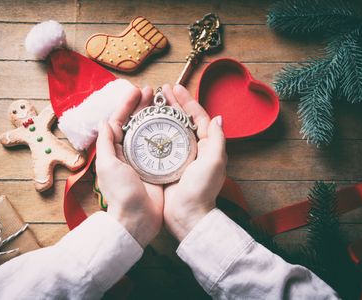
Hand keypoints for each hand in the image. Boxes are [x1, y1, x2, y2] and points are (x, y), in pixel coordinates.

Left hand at [96, 86, 163, 247]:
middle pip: (136, 123)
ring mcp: (145, 159)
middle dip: (142, 106)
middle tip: (152, 92)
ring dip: (155, 115)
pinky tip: (173, 122)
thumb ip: (106, 143)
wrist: (138, 219)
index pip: (120, 122)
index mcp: (115, 151)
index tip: (136, 92)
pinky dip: (166, 131)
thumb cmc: (121, 194)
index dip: (127, 105)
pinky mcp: (159, 166)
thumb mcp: (108, 165)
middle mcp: (129, 152)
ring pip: (150, 131)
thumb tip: (105, 120)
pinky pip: (163, 145)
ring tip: (162, 101)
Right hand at [161, 84, 226, 241]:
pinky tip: (143, 124)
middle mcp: (193, 148)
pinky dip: (153, 131)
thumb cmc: (202, 190)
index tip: (175, 88)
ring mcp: (178, 156)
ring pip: (169, 129)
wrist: (187, 215)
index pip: (198, 117)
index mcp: (206, 145)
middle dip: (172, 104)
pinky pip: (159, 143)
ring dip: (161, 114)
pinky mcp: (165, 165)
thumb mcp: (214, 161)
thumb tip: (218, 118)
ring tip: (151, 102)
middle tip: (161, 90)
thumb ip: (216, 139)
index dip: (187, 101)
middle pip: (182, 120)